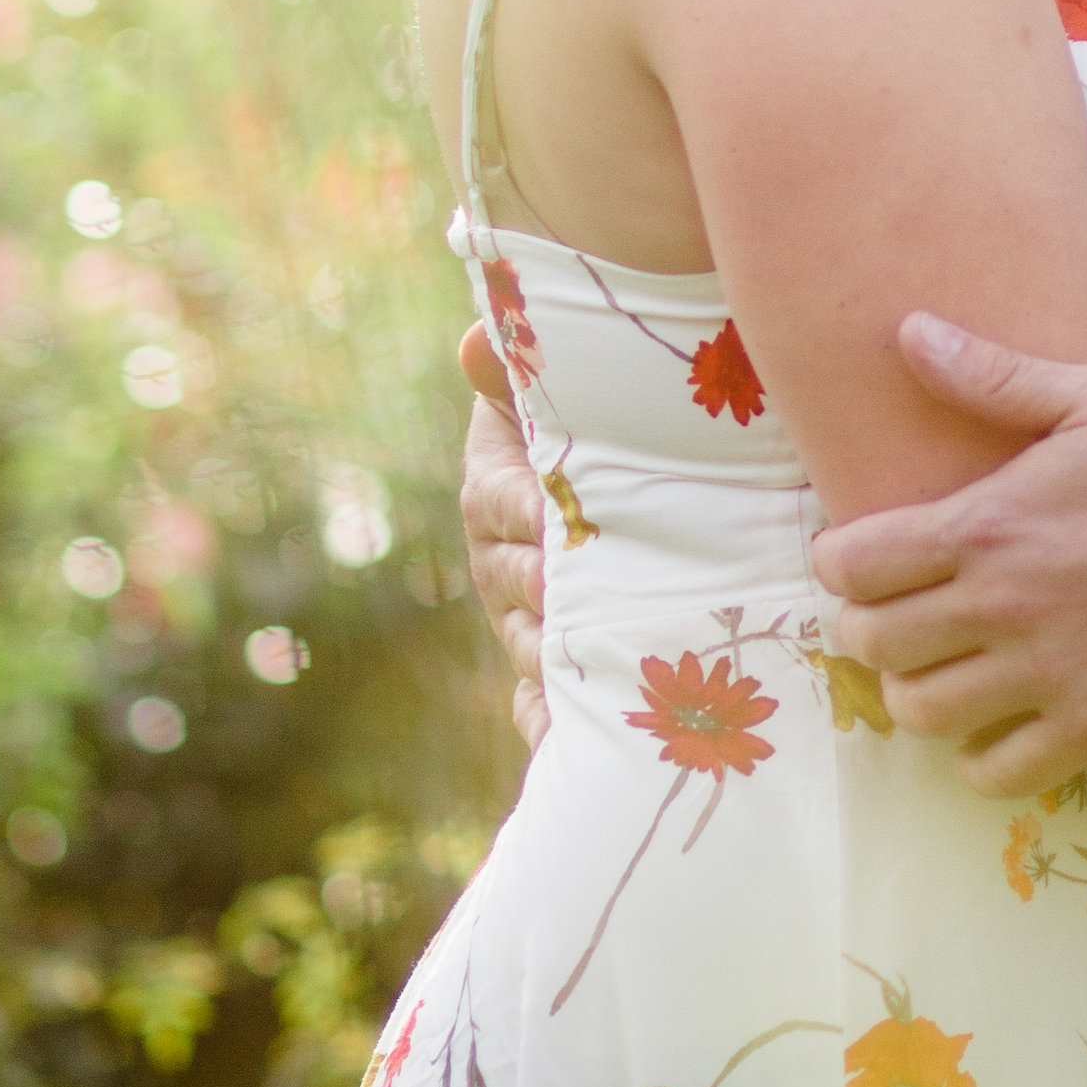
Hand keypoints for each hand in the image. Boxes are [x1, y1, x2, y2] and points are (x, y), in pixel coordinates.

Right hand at [459, 322, 549, 753]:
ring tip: (583, 677)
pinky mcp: (552, 662)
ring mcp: (525, 616)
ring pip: (529, 643)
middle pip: (514, 583)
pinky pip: (535, 703)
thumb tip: (473, 341)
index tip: (548, 516)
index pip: (502, 502)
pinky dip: (544, 726)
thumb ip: (508, 367)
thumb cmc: (582, 421)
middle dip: (543, 593)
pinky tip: (560, 746)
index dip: (523, 511)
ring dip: (551, 662)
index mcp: (496, 493)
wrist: (613, 471)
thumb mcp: (542, 391)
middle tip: (574, 598)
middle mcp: (501, 561)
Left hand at [812, 315, 1086, 792]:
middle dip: (864, 625)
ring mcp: (1048, 677)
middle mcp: (1005, 608)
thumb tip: (911, 331)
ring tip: (939, 667)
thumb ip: (996, 375)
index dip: (839, 560)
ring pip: (922, 712)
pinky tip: (996, 727)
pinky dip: (980, 758)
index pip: (856, 563)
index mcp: (992, 525)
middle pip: (873, 641)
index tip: (855, 555)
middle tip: (890, 610)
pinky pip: (998, 771)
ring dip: (916, 690)